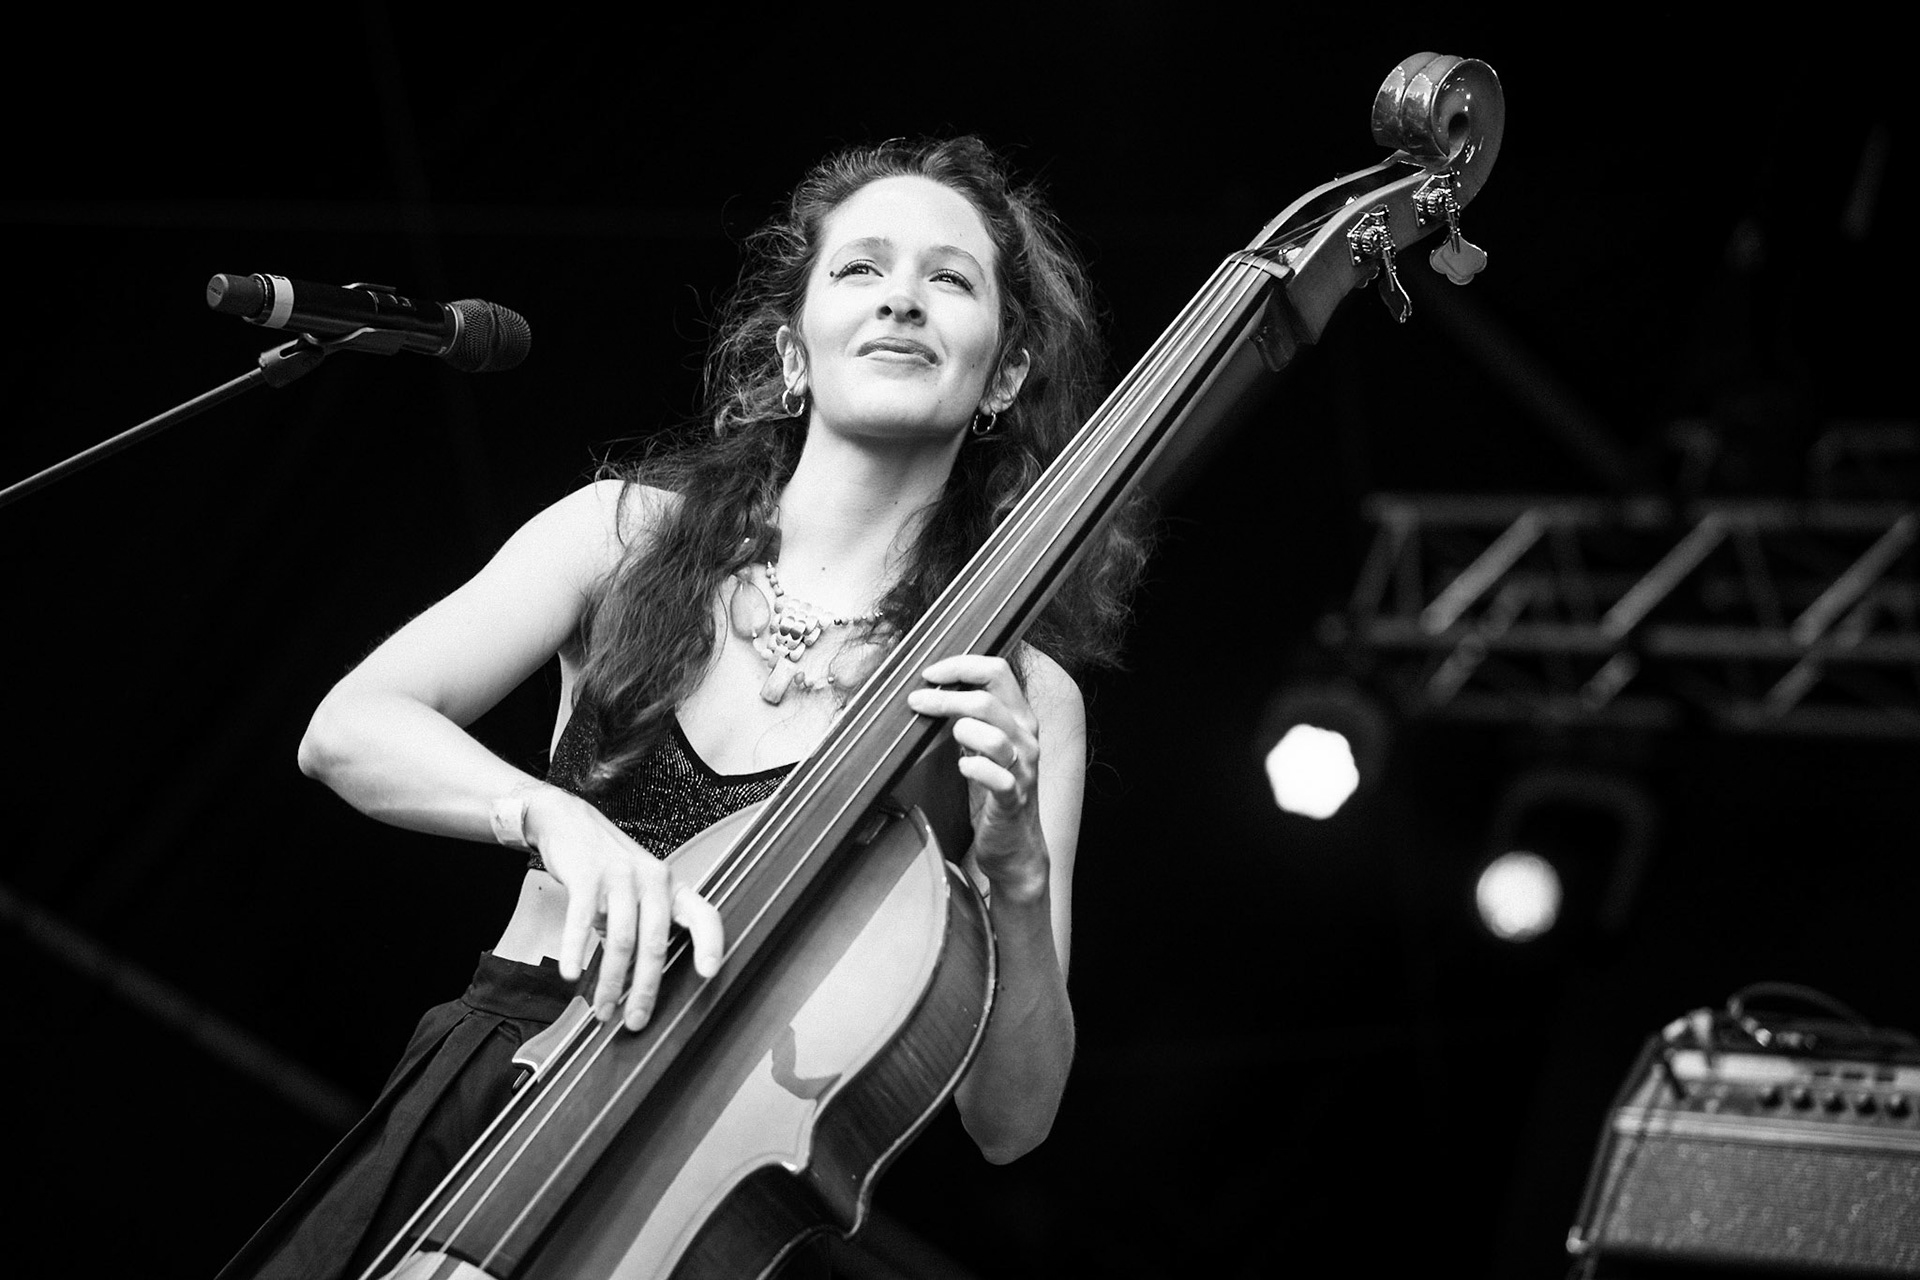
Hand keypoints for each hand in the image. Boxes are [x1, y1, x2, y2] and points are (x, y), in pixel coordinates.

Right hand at [524, 786, 724, 1029]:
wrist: (569, 822)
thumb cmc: (606, 867)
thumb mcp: (636, 892)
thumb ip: (643, 928)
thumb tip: (641, 981)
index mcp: (670, 887)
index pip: (704, 915)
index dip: (710, 944)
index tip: (708, 974)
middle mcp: (651, 879)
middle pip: (655, 943)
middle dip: (646, 988)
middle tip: (635, 1019)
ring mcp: (620, 876)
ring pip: (621, 940)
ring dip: (611, 981)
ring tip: (603, 1008)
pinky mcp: (587, 876)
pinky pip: (582, 920)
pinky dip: (576, 950)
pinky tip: (571, 973)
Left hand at [906, 654, 1048, 902]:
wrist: (1015, 841)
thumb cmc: (994, 785)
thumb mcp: (985, 741)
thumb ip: (970, 713)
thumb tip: (932, 686)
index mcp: (1019, 716)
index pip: (998, 671)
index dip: (961, 665)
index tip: (930, 674)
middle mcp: (1026, 738)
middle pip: (987, 700)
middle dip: (945, 698)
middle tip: (915, 702)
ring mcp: (1024, 769)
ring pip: (993, 737)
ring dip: (961, 731)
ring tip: (947, 738)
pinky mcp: (1014, 798)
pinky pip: (998, 778)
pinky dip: (975, 769)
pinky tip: (962, 768)